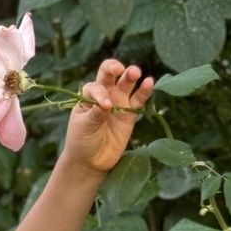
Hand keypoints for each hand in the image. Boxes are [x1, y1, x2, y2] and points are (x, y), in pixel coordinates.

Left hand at [61, 59, 155, 179]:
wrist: (91, 161)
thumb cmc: (81, 141)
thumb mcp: (84, 127)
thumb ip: (95, 113)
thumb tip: (108, 103)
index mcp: (88, 96)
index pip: (96, 86)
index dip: (100, 93)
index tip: (104, 106)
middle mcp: (104, 95)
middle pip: (109, 75)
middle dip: (114, 68)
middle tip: (119, 69)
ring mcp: (118, 103)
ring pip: (126, 84)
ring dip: (130, 75)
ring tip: (135, 72)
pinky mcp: (130, 114)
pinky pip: (138, 100)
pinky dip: (144, 91)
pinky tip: (149, 82)